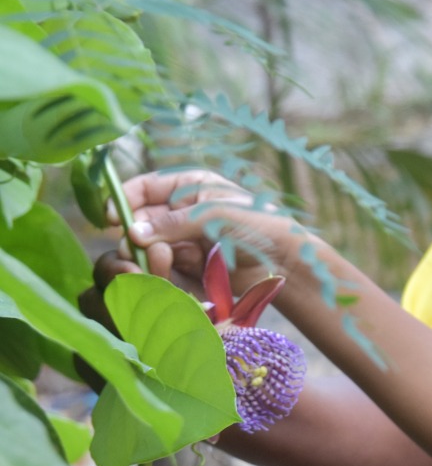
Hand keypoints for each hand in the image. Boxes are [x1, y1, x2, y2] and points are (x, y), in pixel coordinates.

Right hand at [104, 170, 301, 292]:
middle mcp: (180, 213)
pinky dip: (159, 275)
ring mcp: (181, 242)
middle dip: (133, 236)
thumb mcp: (216, 215)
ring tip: (165, 262)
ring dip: (147, 258)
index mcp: (189, 186)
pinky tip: (171, 279)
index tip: (110, 219)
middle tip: (140, 250)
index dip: (123, 200)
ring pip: (144, 251)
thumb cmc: (259, 226)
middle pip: (137, 222)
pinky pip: (160, 271)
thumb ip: (174, 223)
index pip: (143, 187)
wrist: (286, 262)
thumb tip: (134, 233)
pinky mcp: (186, 269)